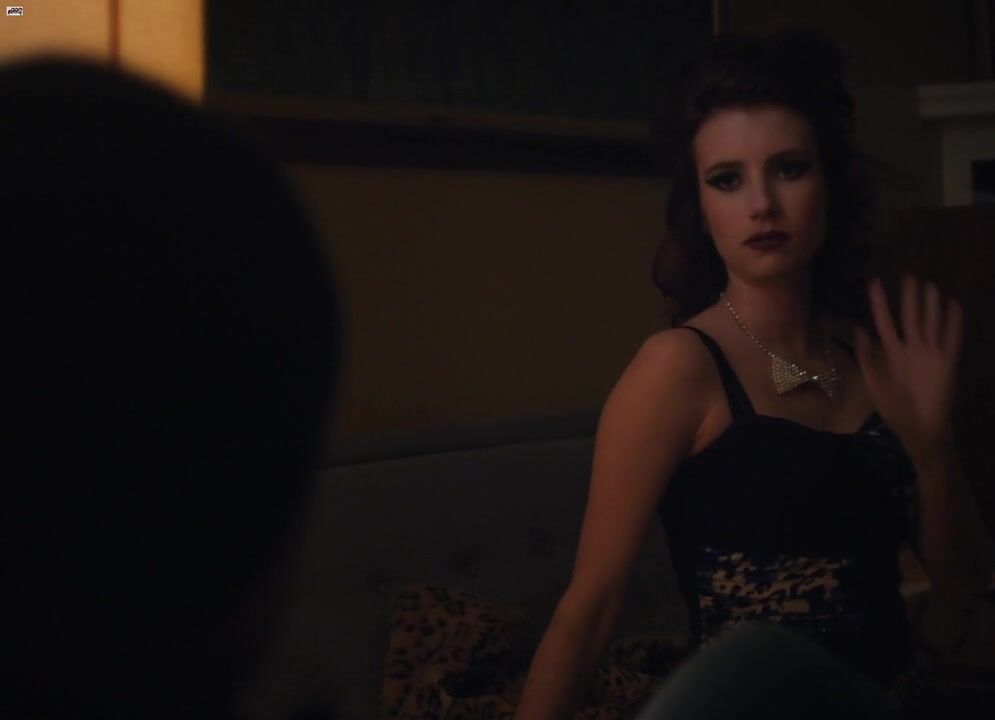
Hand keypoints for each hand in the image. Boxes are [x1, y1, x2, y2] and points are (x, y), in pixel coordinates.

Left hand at [853, 275, 962, 466]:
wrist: (919, 428)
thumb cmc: (894, 408)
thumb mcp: (872, 382)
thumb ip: (866, 356)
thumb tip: (857, 329)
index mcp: (891, 353)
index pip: (884, 322)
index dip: (879, 303)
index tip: (874, 282)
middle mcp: (911, 349)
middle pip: (910, 318)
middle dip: (909, 298)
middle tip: (908, 274)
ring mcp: (930, 354)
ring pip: (930, 324)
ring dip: (931, 306)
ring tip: (930, 285)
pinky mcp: (947, 362)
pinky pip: (951, 339)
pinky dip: (954, 323)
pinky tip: (954, 305)